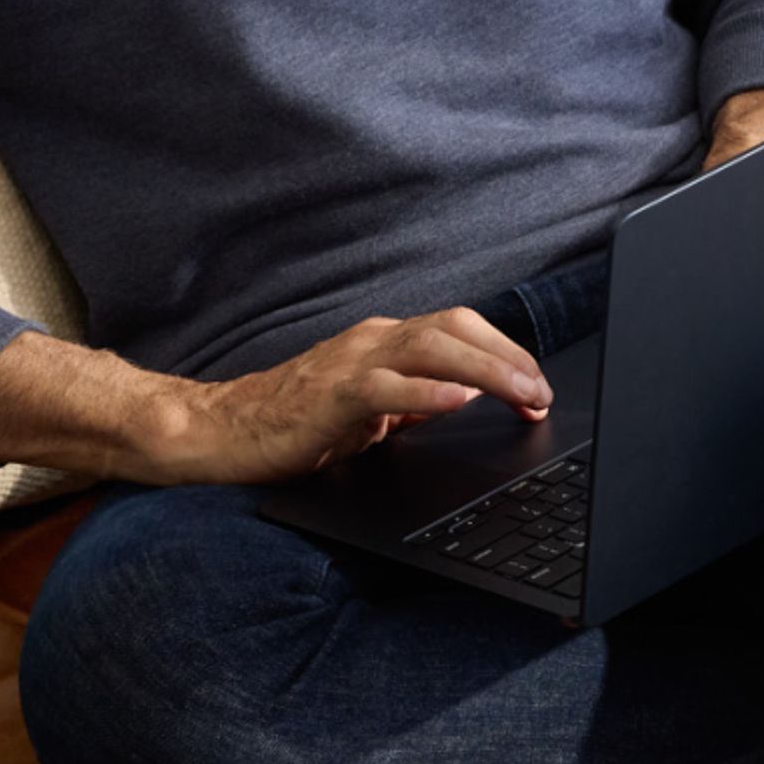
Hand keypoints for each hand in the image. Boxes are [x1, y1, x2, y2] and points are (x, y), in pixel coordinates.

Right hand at [166, 305, 552, 485]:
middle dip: (508, 357)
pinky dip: (427, 393)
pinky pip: (385, 388)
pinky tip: (459, 403)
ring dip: (485, 370)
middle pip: (455, 329)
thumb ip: (413, 403)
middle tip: (542, 392)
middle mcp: (371, 343)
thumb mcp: (368, 414)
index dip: (506, 353)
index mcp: (383, 344)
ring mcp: (349, 365)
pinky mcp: (329, 396)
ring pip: (431, 350)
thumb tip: (467, 400)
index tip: (539, 387)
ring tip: (520, 392)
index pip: (459, 332)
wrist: (220, 434)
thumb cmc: (291, 426)